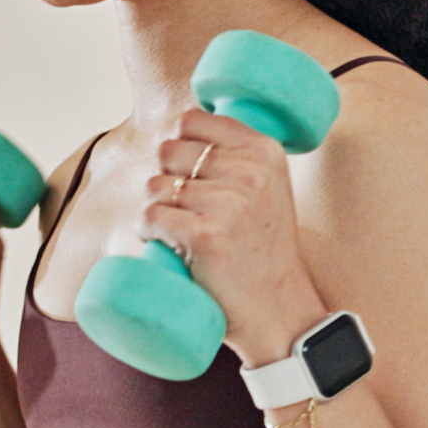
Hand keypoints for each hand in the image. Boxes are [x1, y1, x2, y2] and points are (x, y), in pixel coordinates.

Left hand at [134, 108, 329, 362]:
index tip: (187, 173)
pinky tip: (168, 245)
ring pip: (154, 185)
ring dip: (156, 208)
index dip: (177, 145)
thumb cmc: (262, 247)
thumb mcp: (268, 187)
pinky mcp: (206, 236)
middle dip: (165, 178)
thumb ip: (237, 154)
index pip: (191, 120)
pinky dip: (149, 230)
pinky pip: (150, 215)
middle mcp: (250, 172)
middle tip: (184, 209)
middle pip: (168, 150)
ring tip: (179, 231)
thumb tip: (182, 126)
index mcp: (264, 151)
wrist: (278, 308)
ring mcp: (229, 204)